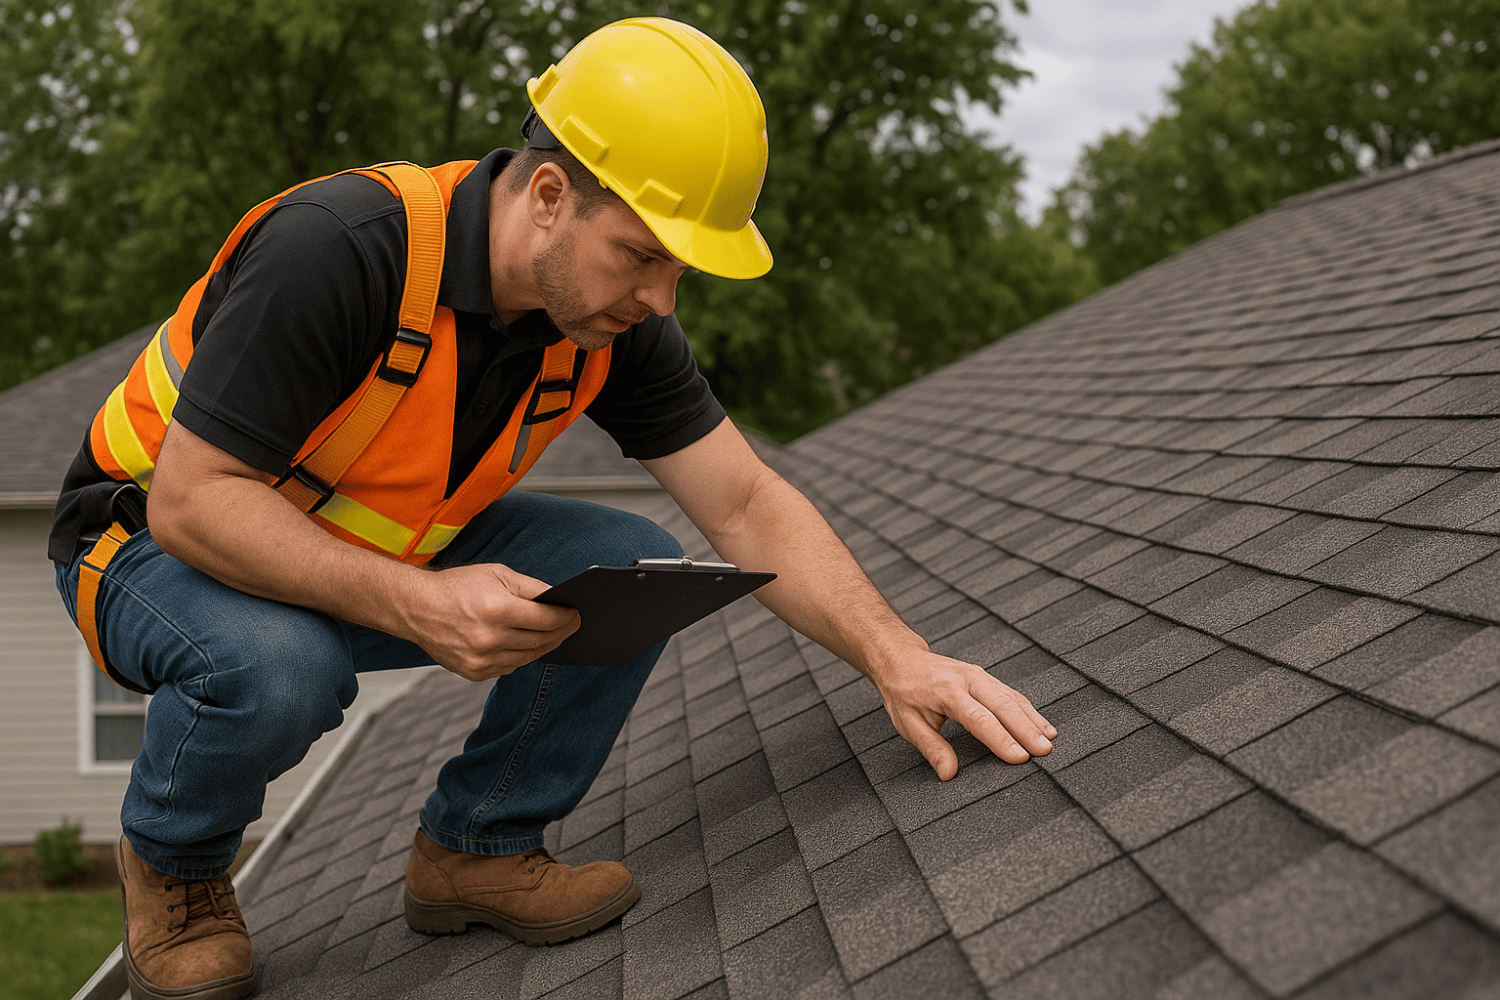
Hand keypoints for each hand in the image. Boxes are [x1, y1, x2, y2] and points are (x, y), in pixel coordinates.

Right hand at [406, 563, 579, 680]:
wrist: (415, 608)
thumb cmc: (457, 586)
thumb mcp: (497, 574)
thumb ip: (531, 588)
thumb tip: (558, 600)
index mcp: (498, 610)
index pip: (547, 620)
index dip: (567, 618)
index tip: (577, 615)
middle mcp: (489, 638)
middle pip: (540, 641)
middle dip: (560, 632)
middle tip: (571, 625)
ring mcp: (481, 660)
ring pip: (527, 657)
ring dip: (543, 646)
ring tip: (553, 635)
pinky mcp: (473, 672)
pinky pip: (509, 667)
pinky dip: (520, 656)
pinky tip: (525, 645)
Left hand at [873, 649, 1056, 780]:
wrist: (902, 659)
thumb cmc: (904, 693)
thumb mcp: (909, 723)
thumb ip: (932, 748)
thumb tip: (949, 774)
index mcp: (947, 692)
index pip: (979, 719)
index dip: (1001, 739)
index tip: (1019, 758)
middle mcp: (968, 680)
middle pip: (1003, 706)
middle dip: (1026, 729)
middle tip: (1045, 752)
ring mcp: (979, 676)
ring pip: (1012, 698)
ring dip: (1032, 719)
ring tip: (1050, 741)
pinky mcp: (986, 677)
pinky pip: (1011, 694)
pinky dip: (1028, 710)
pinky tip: (1042, 725)